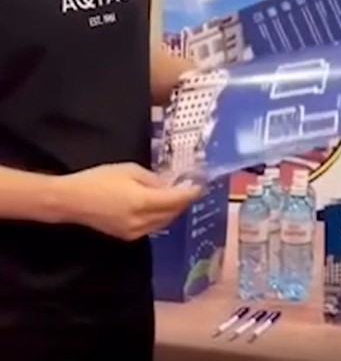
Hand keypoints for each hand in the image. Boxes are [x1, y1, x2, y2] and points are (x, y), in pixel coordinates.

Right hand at [57, 163, 201, 240]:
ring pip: (164, 222)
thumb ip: (153, 180)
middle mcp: (141, 221)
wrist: (72, 200)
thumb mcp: (130, 170)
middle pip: (172, 213)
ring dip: (174, 210)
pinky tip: (161, 206)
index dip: (191, 193)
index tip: (201, 185)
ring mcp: (134, 232)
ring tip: (179, 196)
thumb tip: (168, 186)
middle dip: (184, 202)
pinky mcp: (127, 237)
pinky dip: (161, 217)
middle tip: (191, 188)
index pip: (176, 200)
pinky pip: (152, 227)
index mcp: (143, 202)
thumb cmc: (100, 179)